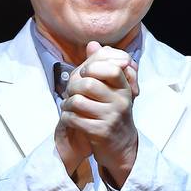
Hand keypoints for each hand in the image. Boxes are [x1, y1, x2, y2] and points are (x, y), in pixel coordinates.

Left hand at [61, 42, 138, 187]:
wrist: (120, 146)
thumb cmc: (112, 112)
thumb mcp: (112, 89)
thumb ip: (101, 65)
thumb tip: (93, 44)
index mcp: (123, 87)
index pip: (111, 68)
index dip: (91, 67)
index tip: (83, 73)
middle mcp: (120, 101)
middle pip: (88, 84)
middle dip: (73, 87)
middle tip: (71, 92)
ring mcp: (111, 117)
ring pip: (78, 101)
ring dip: (67, 104)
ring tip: (69, 106)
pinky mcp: (101, 132)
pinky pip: (74, 119)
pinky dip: (67, 118)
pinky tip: (69, 118)